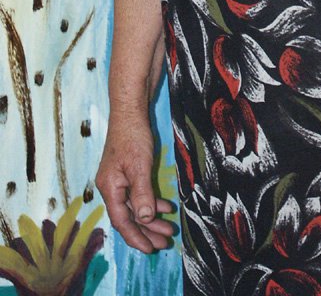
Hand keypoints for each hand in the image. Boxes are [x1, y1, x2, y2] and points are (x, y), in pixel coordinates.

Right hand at [95, 111, 173, 253]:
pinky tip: (166, 207)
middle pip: (129, 217)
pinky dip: (151, 202)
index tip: (150, 249)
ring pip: (135, 207)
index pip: (122, 221)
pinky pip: (138, 194)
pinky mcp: (127, 173)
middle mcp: (111, 188)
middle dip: (147, 231)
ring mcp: (118, 180)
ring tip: (169, 229)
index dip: (136, 237)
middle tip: (165, 242)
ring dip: (151, 219)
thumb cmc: (133, 136)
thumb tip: (145, 219)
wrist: (129, 112)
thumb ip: (142, 193)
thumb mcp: (140, 166)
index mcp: (110, 189)